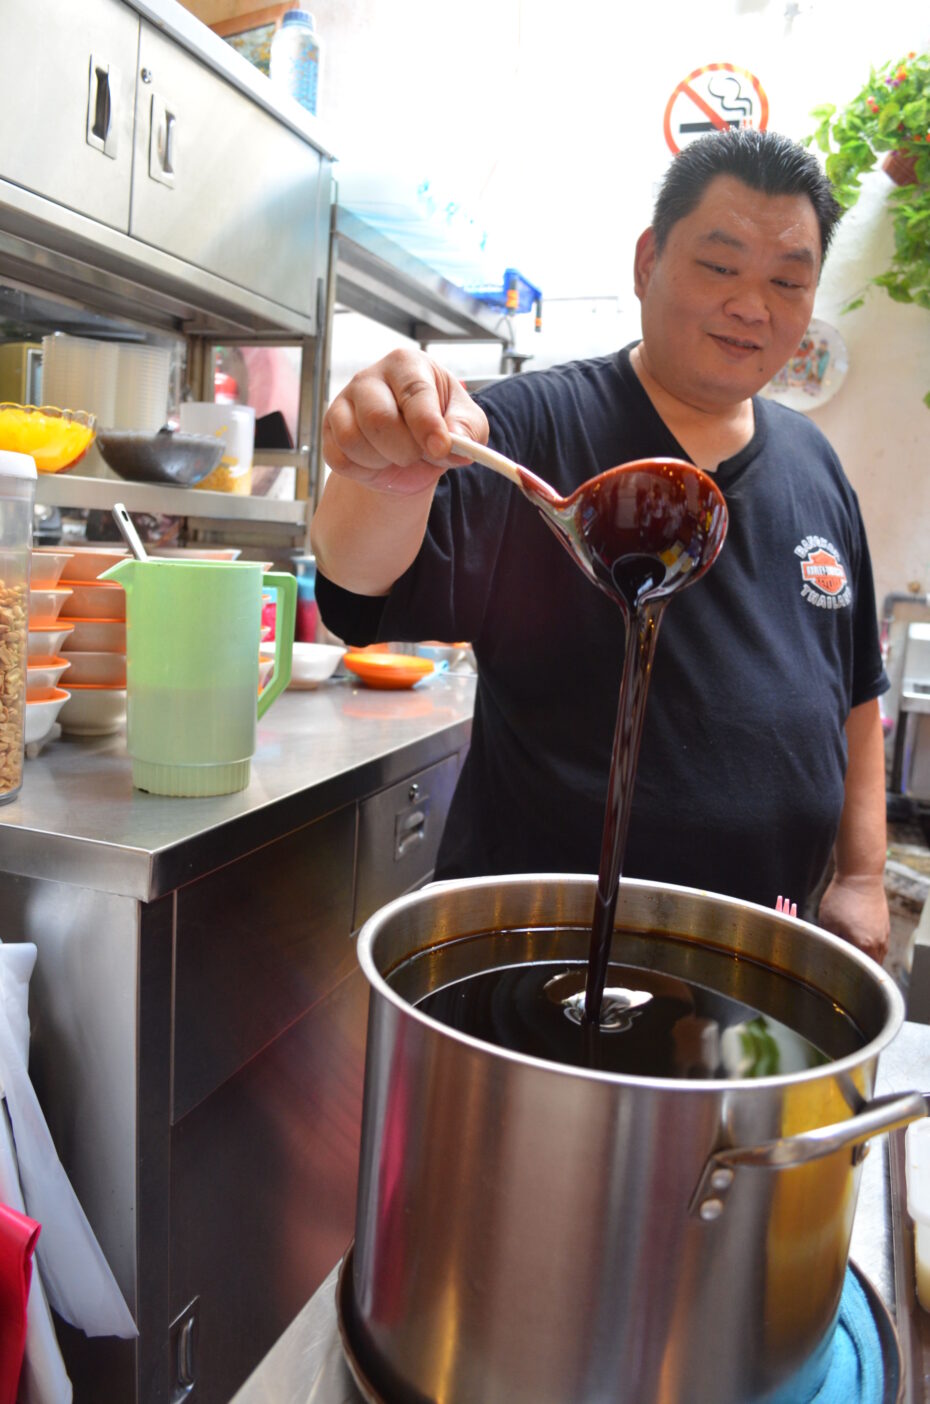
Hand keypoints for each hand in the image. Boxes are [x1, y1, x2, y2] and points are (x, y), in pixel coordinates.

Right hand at [323, 349, 487, 495]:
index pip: (414, 392)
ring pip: (353, 439)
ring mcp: (344, 402)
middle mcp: (370, 377)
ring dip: (382, 461)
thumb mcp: (467, 425)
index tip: (440, 448)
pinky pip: (339, 458)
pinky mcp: (329, 430)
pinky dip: (363, 470)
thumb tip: (455, 441)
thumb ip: (467, 430)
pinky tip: (377, 460)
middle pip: (378, 418)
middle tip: (418, 454)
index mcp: (407, 365)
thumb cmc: (440, 425)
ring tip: (397, 455)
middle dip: (404, 449)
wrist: (412, 450)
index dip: (427, 425)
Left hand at [817, 872, 889, 964]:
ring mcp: (884, 935)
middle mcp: (878, 943)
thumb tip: (828, 952)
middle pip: (870, 966)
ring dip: (867, 959)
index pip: (857, 968)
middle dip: (858, 968)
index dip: (845, 970)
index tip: (835, 969)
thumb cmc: (842, 897)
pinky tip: (860, 943)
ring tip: (852, 955)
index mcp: (863, 945)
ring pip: (878, 956)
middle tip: (844, 966)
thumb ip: (829, 941)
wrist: (860, 877)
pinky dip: (872, 948)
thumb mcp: (827, 921)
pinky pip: (881, 945)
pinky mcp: (886, 926)